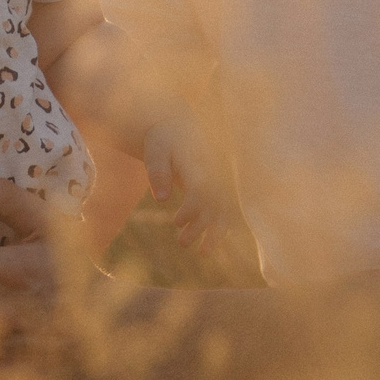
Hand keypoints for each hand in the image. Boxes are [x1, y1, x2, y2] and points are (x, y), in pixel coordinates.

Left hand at [143, 116, 236, 250]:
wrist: (178, 126)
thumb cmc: (163, 139)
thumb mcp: (155, 150)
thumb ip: (157, 172)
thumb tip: (160, 199)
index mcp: (198, 160)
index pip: (200, 187)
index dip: (193, 207)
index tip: (177, 221)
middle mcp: (213, 171)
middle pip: (215, 202)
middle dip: (202, 225)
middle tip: (182, 243)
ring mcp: (218, 179)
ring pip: (223, 209)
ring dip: (215, 231)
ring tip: (203, 254)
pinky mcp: (217, 187)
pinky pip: (223, 209)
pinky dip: (220, 227)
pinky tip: (209, 246)